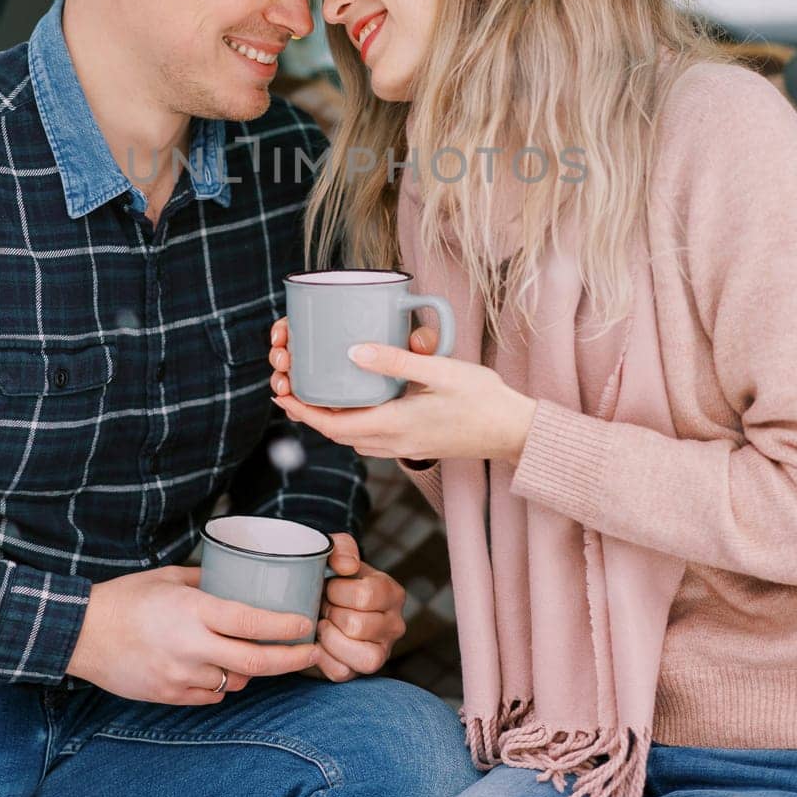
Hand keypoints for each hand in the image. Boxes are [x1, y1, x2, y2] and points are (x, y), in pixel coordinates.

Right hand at [65, 565, 318, 703]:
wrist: (81, 634)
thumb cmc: (126, 598)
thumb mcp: (169, 578)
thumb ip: (206, 582)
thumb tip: (237, 579)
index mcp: (193, 611)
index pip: (251, 623)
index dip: (285, 628)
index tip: (307, 626)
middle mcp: (190, 646)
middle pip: (255, 663)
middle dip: (291, 660)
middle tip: (314, 652)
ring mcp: (180, 675)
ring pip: (234, 682)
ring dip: (252, 672)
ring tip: (261, 656)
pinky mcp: (168, 695)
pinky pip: (210, 695)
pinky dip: (222, 683)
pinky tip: (222, 668)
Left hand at [269, 318, 532, 463]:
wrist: (514, 430)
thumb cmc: (482, 400)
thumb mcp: (439, 372)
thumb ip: (395, 362)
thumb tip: (352, 351)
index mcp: (393, 426)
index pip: (332, 426)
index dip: (302, 410)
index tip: (282, 392)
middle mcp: (392, 442)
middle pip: (336, 431)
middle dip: (309, 409)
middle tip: (292, 381)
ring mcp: (402, 445)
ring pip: (351, 434)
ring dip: (329, 415)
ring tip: (315, 387)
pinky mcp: (412, 442)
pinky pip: (369, 433)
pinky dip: (351, 417)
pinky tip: (354, 396)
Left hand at [313, 533, 406, 681]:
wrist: (316, 603)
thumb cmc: (330, 578)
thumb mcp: (335, 554)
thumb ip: (341, 548)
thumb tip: (346, 567)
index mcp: (392, 593)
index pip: (365, 596)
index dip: (337, 592)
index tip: (327, 586)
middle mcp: (395, 625)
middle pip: (357, 626)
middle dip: (330, 614)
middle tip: (322, 607)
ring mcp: (382, 651)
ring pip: (358, 655)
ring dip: (329, 638)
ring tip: (322, 625)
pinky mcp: (362, 672)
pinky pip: (342, 672)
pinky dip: (324, 658)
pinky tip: (318, 643)